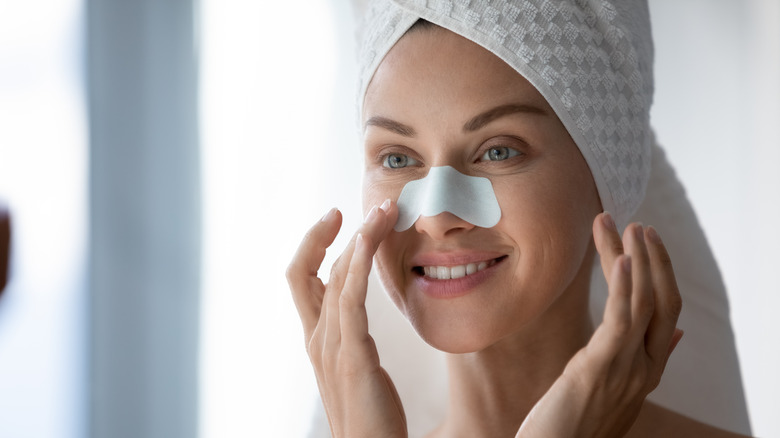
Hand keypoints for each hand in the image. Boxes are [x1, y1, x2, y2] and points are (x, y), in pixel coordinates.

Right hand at [286, 200, 406, 437]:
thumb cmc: (370, 417)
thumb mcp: (356, 368)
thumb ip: (352, 337)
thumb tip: (356, 310)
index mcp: (316, 339)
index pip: (303, 279)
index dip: (314, 244)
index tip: (338, 220)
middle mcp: (317, 338)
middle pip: (311, 270)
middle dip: (333, 233)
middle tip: (367, 206)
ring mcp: (330, 347)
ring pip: (335, 278)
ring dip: (358, 239)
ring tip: (382, 211)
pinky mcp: (352, 357)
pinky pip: (350, 302)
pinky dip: (357, 266)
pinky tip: (370, 242)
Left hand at [517, 212, 683, 437]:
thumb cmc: (575, 425)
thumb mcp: (616, 390)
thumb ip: (642, 360)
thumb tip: (672, 335)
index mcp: (647, 370)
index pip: (665, 312)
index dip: (661, 274)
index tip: (645, 244)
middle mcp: (645, 368)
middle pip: (663, 301)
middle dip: (655, 259)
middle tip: (638, 225)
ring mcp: (628, 368)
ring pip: (645, 302)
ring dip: (638, 259)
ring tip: (628, 225)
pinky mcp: (601, 366)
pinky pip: (621, 319)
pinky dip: (626, 284)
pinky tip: (622, 256)